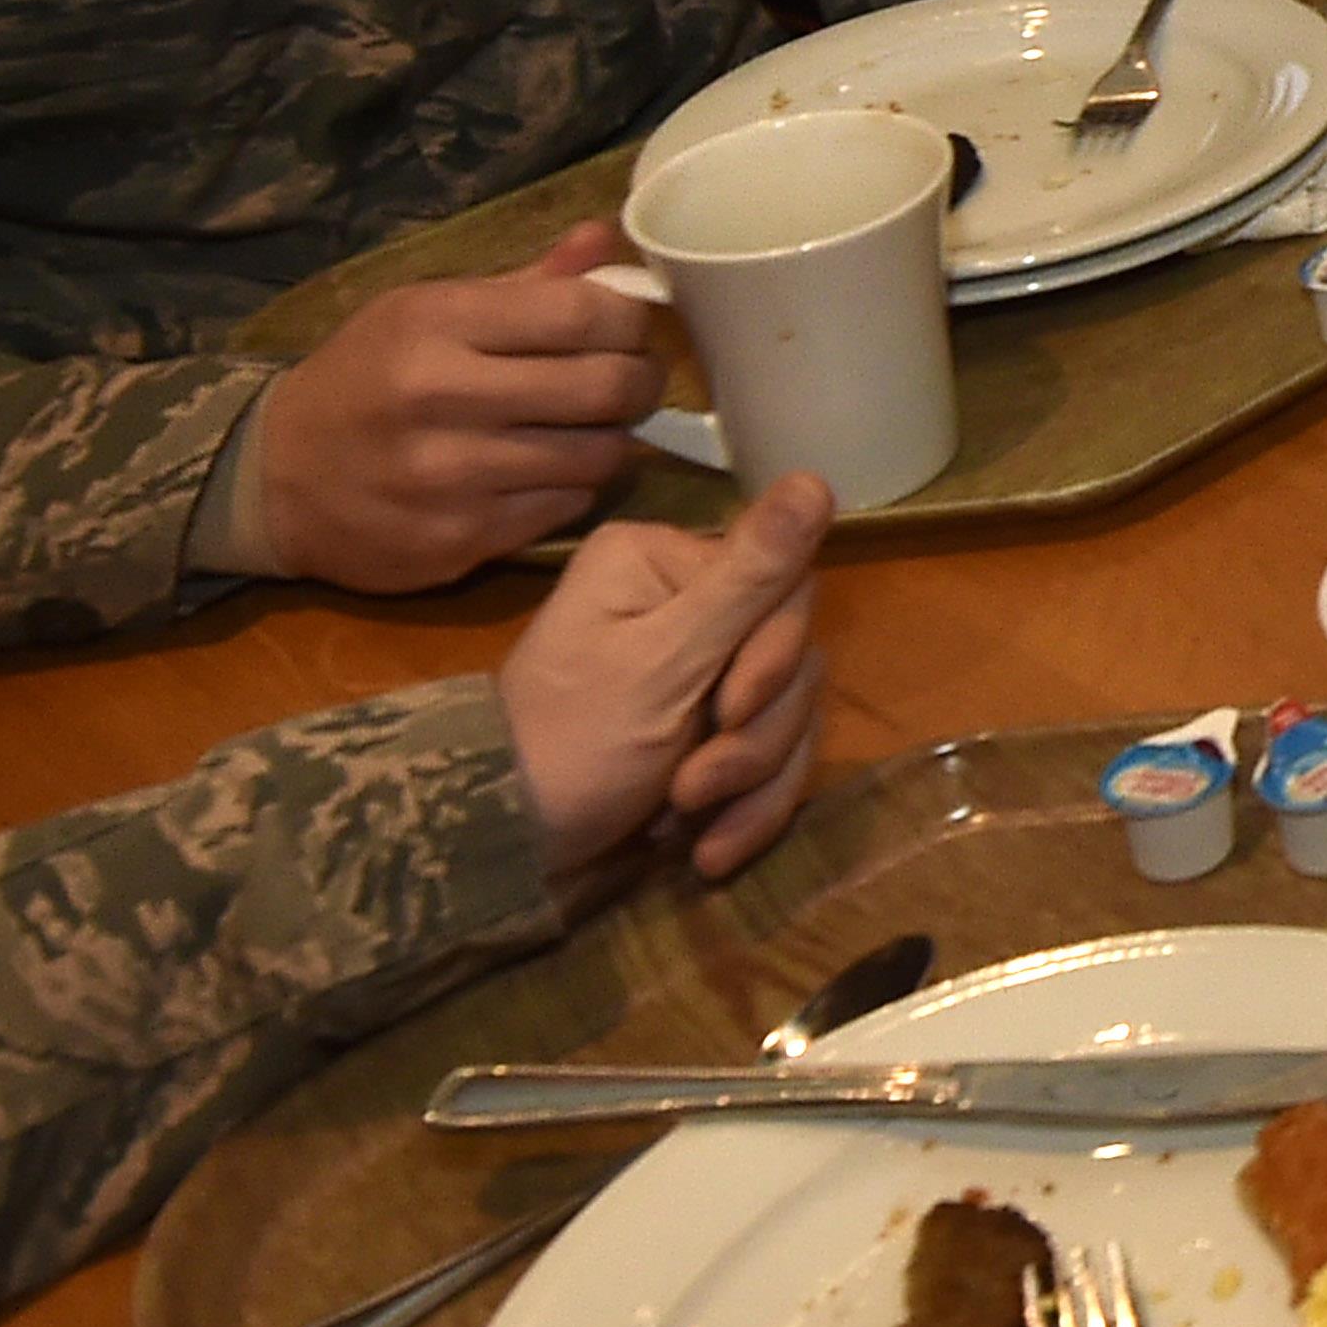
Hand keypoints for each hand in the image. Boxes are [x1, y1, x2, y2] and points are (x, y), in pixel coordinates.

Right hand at [243, 222, 668, 589]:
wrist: (274, 477)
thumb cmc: (361, 378)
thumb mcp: (422, 310)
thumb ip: (522, 282)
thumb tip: (606, 237)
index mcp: (436, 323)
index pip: (583, 313)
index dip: (628, 320)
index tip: (629, 327)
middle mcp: (445, 397)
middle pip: (606, 387)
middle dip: (642, 380)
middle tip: (635, 379)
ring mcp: (454, 478)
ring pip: (597, 457)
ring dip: (613, 440)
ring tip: (593, 427)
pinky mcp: (461, 542)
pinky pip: (564, 508)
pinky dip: (573, 487)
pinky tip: (549, 471)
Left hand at [496, 468, 833, 880]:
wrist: (511, 850)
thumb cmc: (573, 746)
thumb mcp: (665, 662)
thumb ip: (747, 578)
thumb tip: (816, 476)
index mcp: (661, 561)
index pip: (784, 586)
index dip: (773, 658)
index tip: (730, 711)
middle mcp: (684, 601)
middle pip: (793, 657)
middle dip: (755, 737)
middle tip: (693, 787)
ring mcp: (698, 671)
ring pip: (790, 715)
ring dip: (751, 783)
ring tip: (688, 826)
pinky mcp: (707, 734)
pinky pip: (772, 761)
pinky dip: (747, 809)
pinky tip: (704, 848)